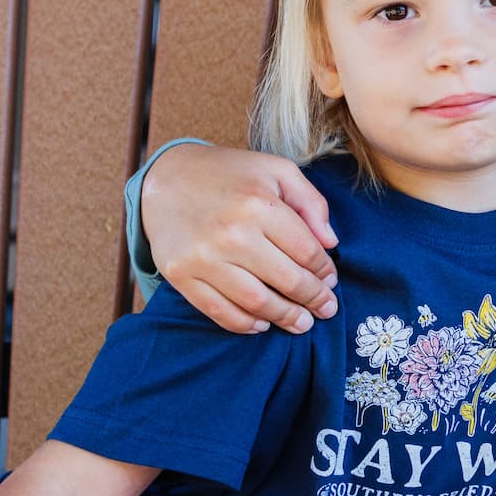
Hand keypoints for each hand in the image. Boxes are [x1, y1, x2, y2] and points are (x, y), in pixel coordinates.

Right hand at [141, 144, 340, 334]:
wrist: (165, 179)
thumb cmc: (229, 174)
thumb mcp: (276, 170)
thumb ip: (311, 202)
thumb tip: (330, 243)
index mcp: (259, 204)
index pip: (307, 251)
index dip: (324, 272)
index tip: (330, 281)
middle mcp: (232, 233)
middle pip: (287, 281)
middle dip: (314, 300)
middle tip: (326, 309)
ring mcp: (204, 258)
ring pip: (257, 303)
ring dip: (285, 318)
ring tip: (302, 323)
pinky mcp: (181, 276)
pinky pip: (220, 312)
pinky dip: (245, 325)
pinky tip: (262, 324)